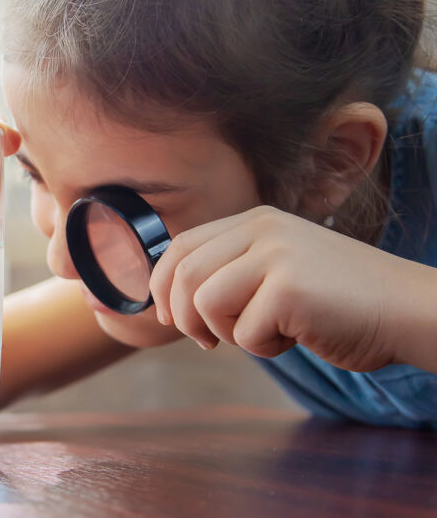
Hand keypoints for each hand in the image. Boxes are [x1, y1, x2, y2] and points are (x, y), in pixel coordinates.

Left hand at [148, 205, 405, 371]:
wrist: (407, 310)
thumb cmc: (340, 302)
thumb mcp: (279, 269)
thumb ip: (233, 272)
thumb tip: (171, 300)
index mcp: (255, 221)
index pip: (181, 245)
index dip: (162, 284)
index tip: (168, 316)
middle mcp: (262, 229)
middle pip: (184, 274)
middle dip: (184, 316)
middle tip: (206, 342)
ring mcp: (276, 256)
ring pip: (206, 303)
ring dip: (229, 333)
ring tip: (268, 333)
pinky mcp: (289, 288)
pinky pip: (244, 333)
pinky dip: (265, 348)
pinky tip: (298, 336)